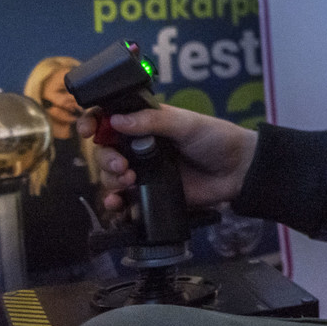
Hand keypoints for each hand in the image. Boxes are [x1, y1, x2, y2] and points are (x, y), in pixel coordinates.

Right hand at [81, 102, 257, 211]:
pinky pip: (124, 202)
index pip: (109, 120)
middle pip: (104, 151)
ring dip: (110, 181)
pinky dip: (116, 204)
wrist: (238, 171)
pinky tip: (118, 205)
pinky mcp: (150, 195)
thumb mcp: (187, 124)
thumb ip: (153, 121)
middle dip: (105, 159)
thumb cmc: (216, 139)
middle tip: (122, 166)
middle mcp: (139, 147)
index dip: (93, 123)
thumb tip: (116, 120)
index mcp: (146, 124)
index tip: (88, 131)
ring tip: (128, 182)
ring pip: (110, 177)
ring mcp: (143, 172)